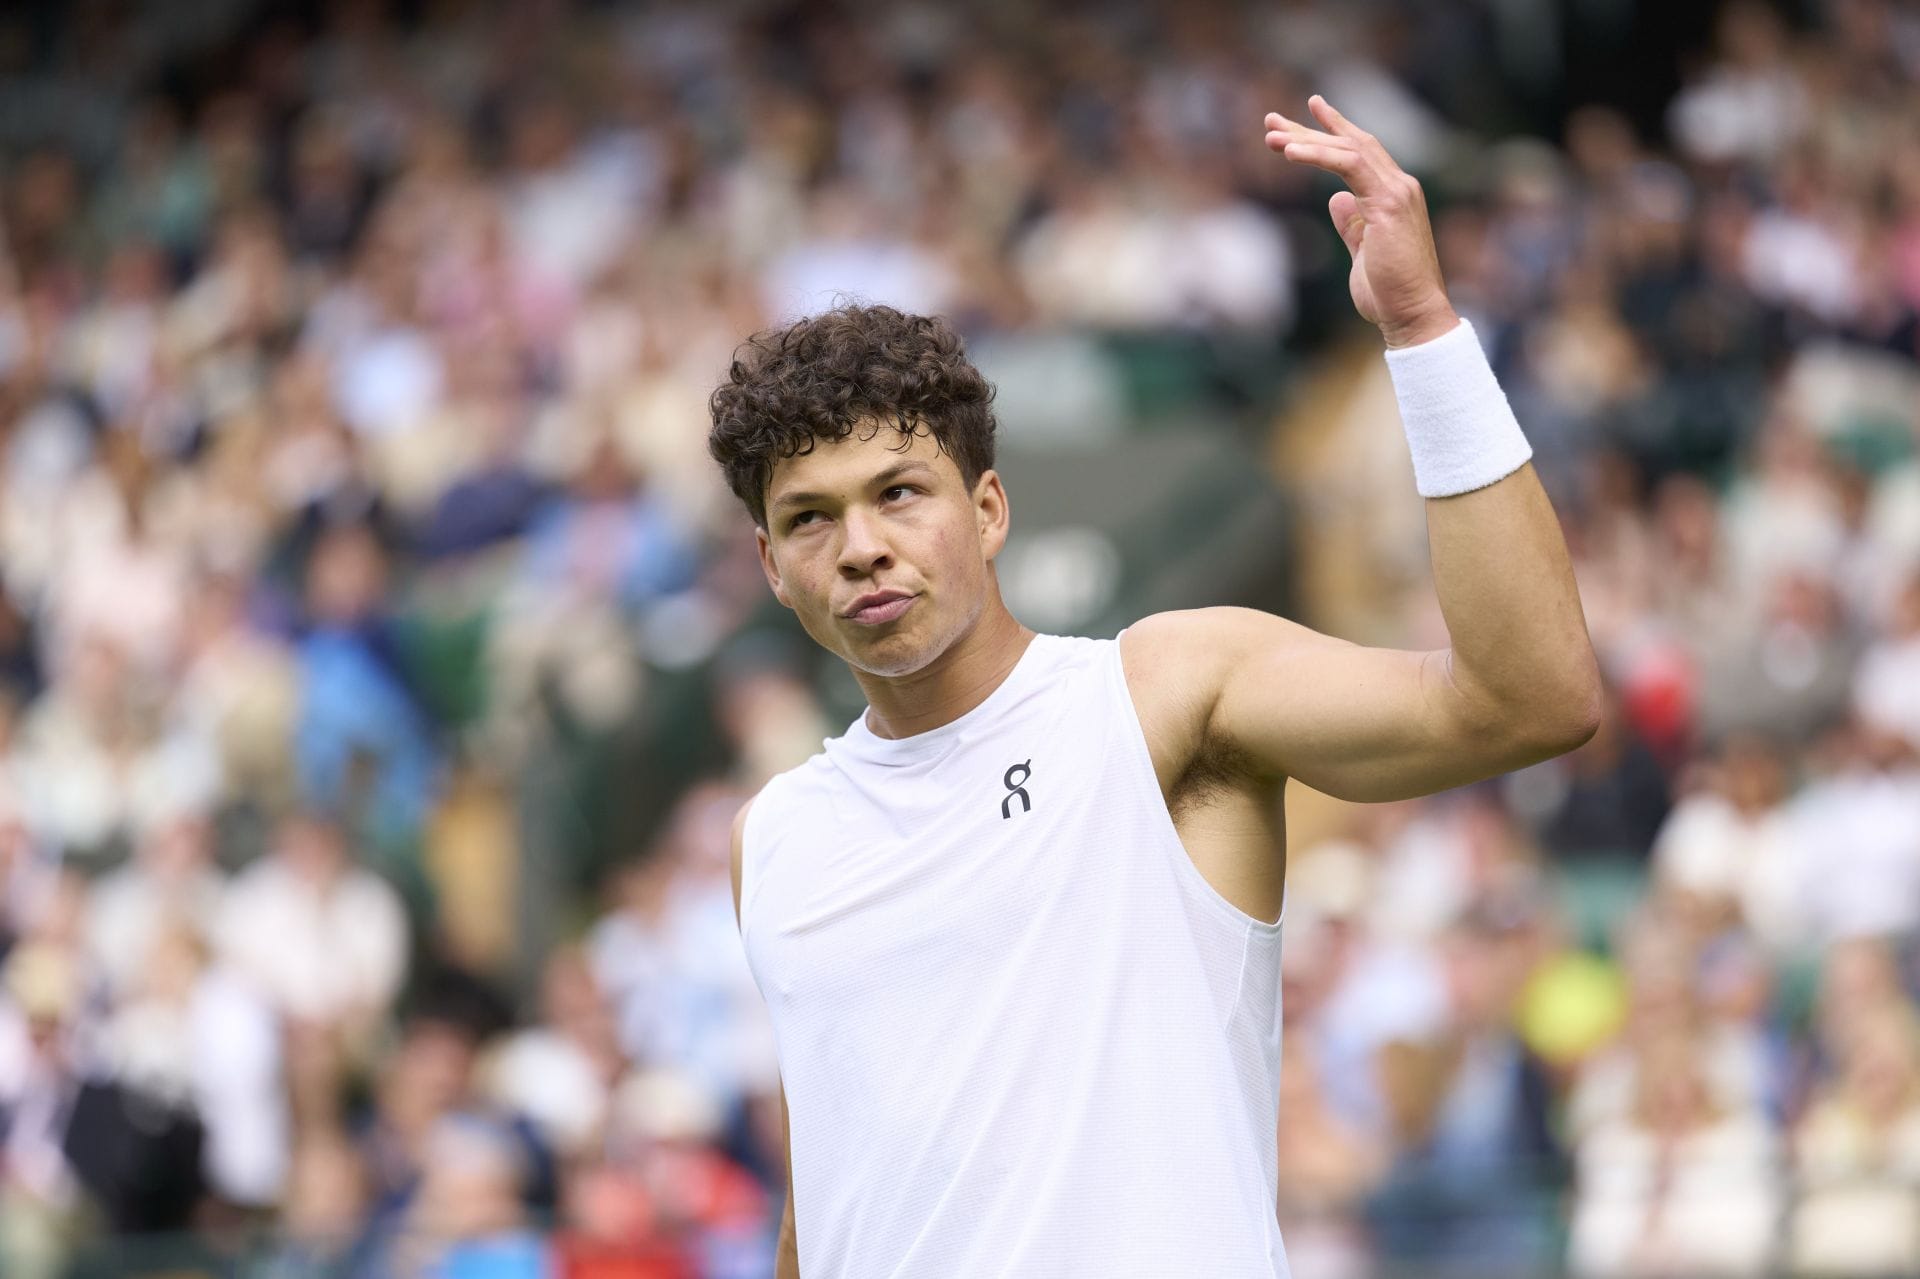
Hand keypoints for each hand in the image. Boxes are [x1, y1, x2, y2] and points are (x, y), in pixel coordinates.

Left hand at [1265, 95, 1457, 347]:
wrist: (1412, 314)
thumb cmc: (1388, 292)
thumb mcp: (1361, 251)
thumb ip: (1350, 222)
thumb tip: (1335, 199)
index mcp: (1393, 195)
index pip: (1361, 152)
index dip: (1333, 130)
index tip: (1306, 111)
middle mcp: (1399, 186)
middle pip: (1351, 144)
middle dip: (1310, 129)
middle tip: (1271, 121)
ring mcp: (1397, 192)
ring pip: (1348, 150)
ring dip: (1307, 140)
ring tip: (1272, 136)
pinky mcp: (1389, 203)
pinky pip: (1349, 166)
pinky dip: (1319, 156)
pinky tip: (1291, 153)